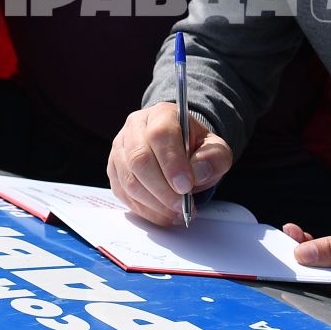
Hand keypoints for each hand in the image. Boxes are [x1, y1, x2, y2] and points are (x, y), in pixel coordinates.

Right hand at [107, 102, 232, 225]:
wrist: (180, 152)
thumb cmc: (196, 149)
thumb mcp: (216, 149)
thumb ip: (214, 158)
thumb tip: (197, 173)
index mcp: (161, 114)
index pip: (160, 135)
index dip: (172, 163)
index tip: (186, 186)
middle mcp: (135, 127)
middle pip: (139, 159)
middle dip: (162, 189)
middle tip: (182, 206)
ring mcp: (120, 149)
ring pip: (129, 180)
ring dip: (154, 203)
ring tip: (177, 213)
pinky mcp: (114, 170)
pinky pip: (124, 194)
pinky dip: (145, 210)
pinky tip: (164, 214)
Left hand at [284, 211, 330, 316]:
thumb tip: (302, 255)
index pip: (320, 284)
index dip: (300, 265)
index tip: (288, 242)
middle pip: (318, 284)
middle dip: (301, 260)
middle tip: (291, 234)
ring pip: (322, 281)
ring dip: (308, 259)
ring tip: (297, 235)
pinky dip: (320, 262)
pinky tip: (310, 245)